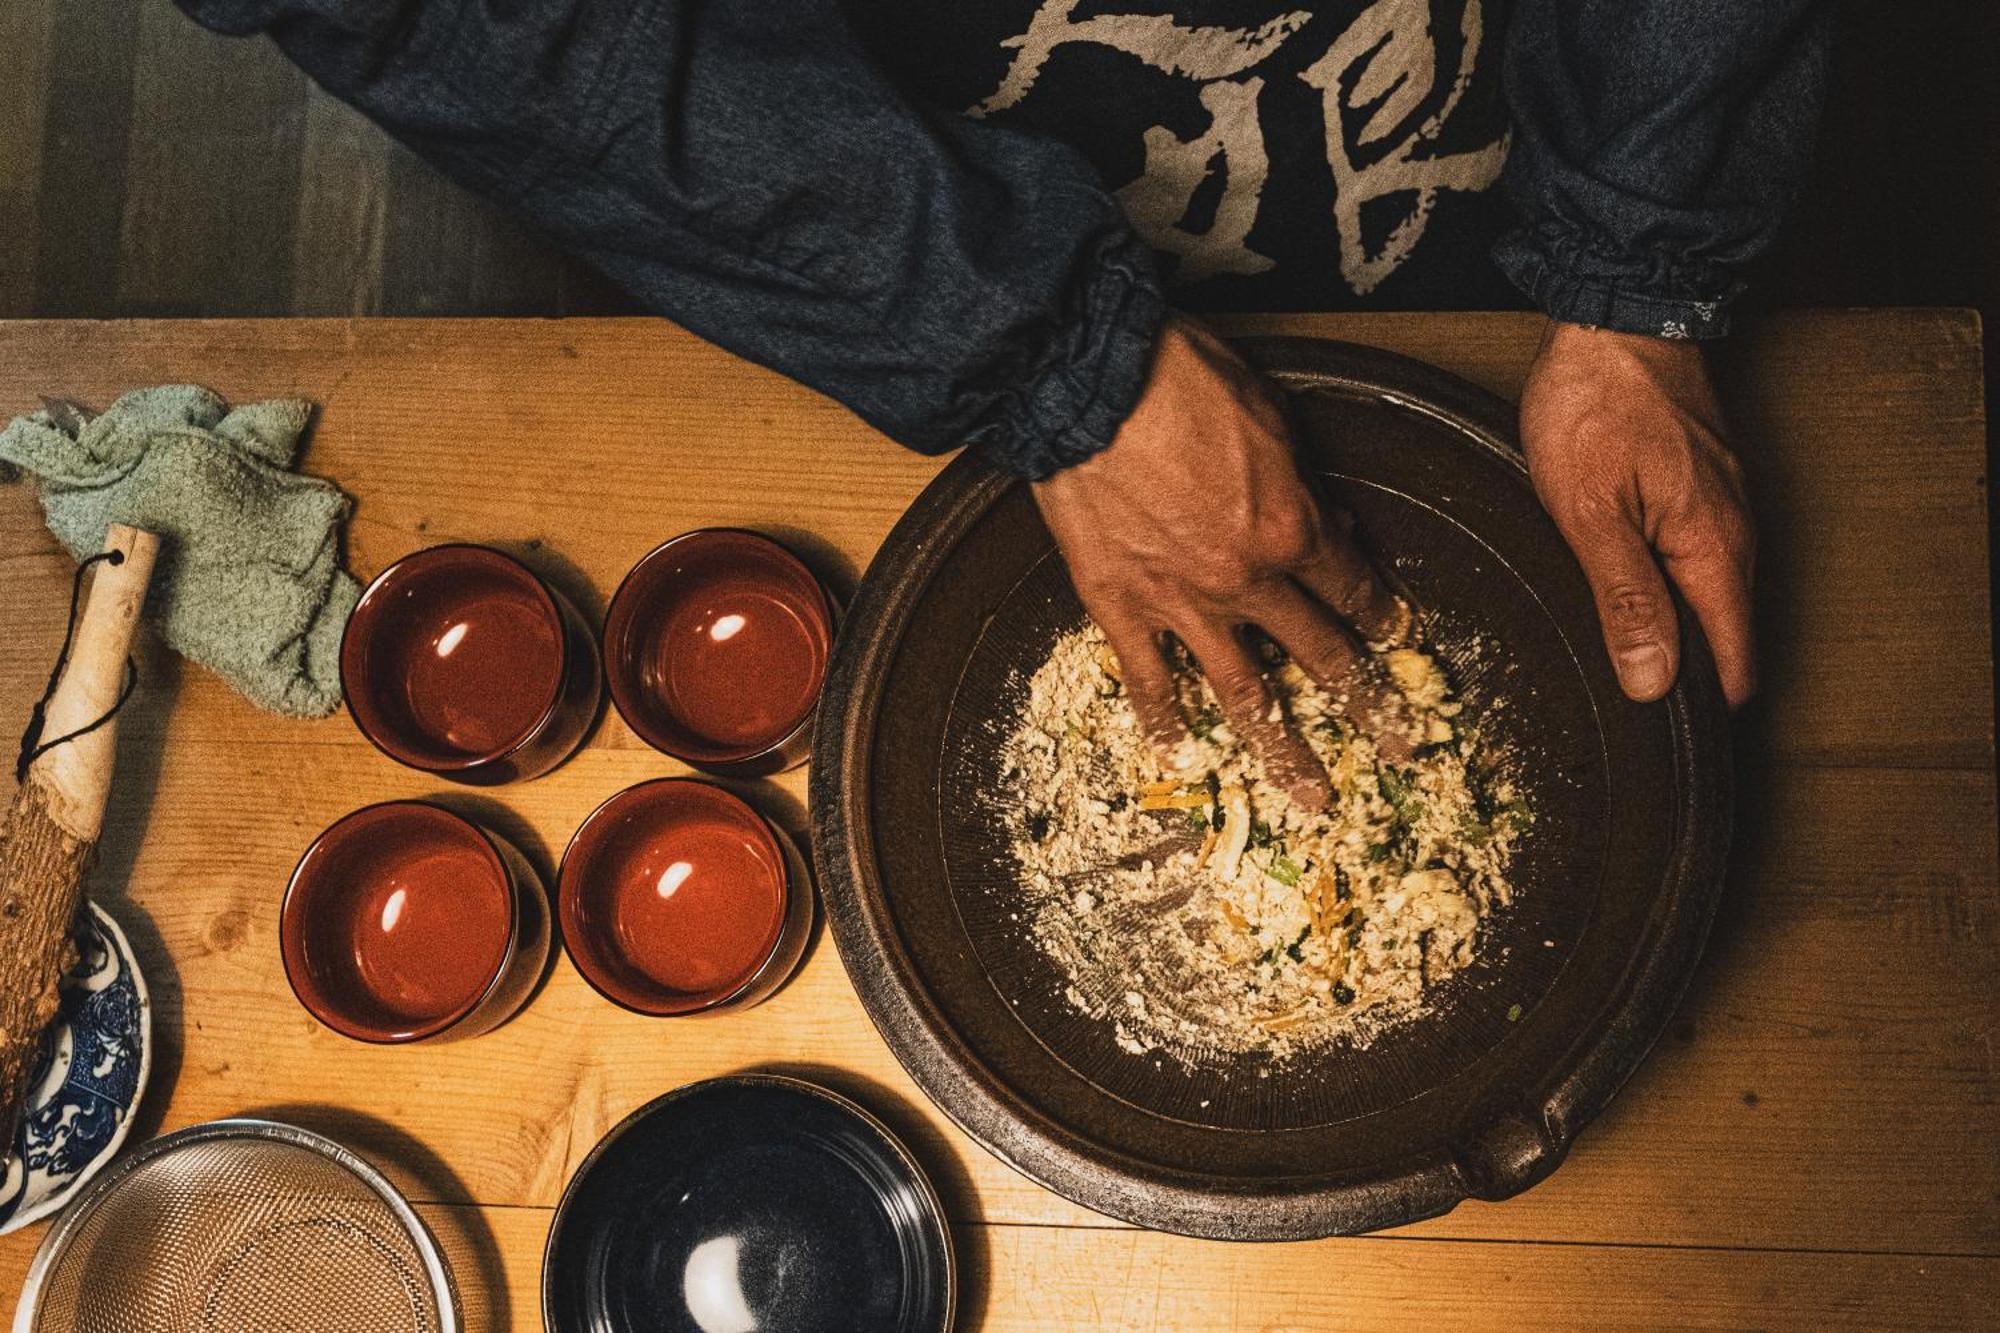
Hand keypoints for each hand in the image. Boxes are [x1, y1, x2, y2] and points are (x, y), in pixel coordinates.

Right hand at [1032, 316, 1408, 806]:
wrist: (1086, 384)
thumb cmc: (1176, 379)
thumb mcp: (1269, 414)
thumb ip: (1301, 479)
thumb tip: (1322, 517)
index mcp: (1291, 528)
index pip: (1351, 586)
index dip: (1380, 613)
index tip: (1393, 634)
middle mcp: (1246, 581)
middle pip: (1321, 654)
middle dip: (1368, 703)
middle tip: (1399, 744)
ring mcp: (1181, 603)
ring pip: (1245, 694)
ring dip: (1284, 750)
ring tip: (1311, 796)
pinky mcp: (1119, 606)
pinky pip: (1148, 680)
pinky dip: (1165, 722)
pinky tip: (1182, 758)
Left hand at [1518, 320, 1755, 707]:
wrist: (1614, 320)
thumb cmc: (1595, 404)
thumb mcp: (1590, 512)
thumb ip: (1626, 599)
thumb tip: (1652, 681)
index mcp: (1714, 553)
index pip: (1732, 666)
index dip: (1694, 708)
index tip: (1650, 732)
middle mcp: (1733, 538)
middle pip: (1720, 641)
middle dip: (1675, 674)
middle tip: (1611, 695)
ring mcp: (1721, 513)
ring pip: (1704, 601)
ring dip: (1665, 628)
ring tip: (1610, 647)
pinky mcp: (1701, 493)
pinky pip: (1692, 561)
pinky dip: (1661, 586)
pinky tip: (1619, 586)